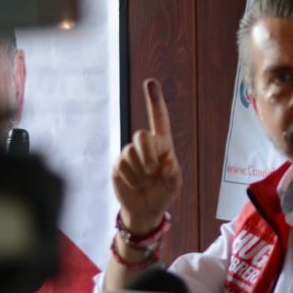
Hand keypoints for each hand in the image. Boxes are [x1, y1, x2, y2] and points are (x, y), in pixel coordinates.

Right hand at [112, 79, 181, 233]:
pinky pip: (122, 166)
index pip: (159, 119)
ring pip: (131, 153)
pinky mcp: (118, 164)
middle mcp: (146, 146)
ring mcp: (130, 154)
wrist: (144, 209)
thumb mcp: (173, 186)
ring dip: (140, 172)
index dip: (155, 101)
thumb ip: (173, 175)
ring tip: (145, 183)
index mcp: (163, 145)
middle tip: (153, 170)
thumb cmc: (162, 193)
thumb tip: (168, 164)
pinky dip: (132, 179)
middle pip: (142, 135)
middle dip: (147, 153)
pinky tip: (135, 185)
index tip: (150, 82)